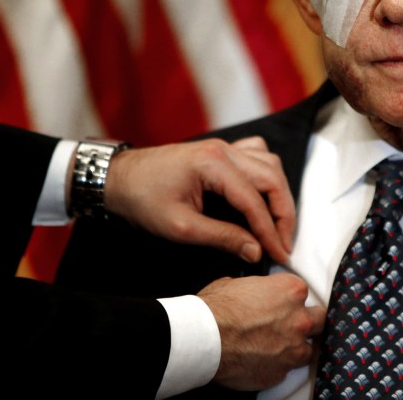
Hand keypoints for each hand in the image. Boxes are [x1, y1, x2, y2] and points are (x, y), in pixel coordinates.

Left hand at [103, 137, 294, 262]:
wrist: (118, 177)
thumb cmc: (143, 199)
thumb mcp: (181, 227)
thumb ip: (222, 237)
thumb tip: (255, 251)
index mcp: (213, 165)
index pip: (254, 201)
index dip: (270, 231)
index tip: (279, 254)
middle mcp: (223, 150)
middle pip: (271, 178)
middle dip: (283, 213)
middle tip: (283, 243)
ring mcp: (223, 147)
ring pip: (269, 164)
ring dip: (278, 193)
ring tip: (277, 224)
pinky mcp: (219, 151)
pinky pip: (256, 155)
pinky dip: (266, 174)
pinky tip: (263, 194)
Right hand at [198, 274, 325, 389]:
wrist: (205, 339)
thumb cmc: (216, 310)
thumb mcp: (235, 283)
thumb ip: (255, 288)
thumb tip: (251, 291)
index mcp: (290, 291)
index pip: (304, 292)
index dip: (291, 299)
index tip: (282, 304)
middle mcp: (298, 320)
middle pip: (318, 320)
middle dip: (306, 321)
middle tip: (289, 324)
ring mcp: (292, 349)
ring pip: (308, 349)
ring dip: (295, 348)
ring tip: (276, 347)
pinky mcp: (280, 373)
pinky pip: (286, 369)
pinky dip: (277, 366)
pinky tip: (262, 361)